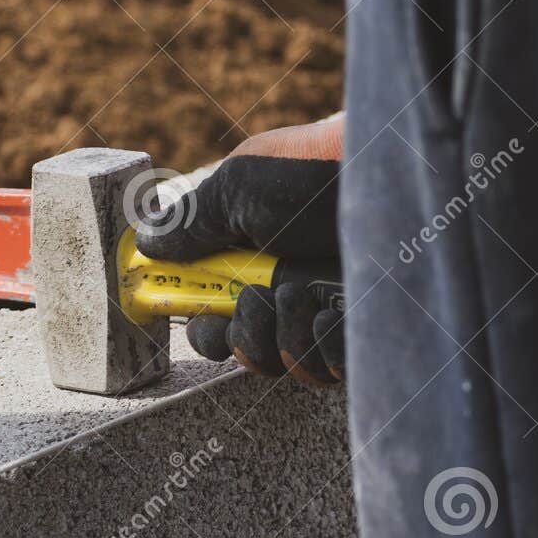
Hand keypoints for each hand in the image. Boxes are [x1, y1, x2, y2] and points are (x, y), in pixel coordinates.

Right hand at [135, 116, 343, 385]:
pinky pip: (329, 369)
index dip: (200, 324)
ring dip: (278, 336)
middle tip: (251, 302)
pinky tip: (326, 313)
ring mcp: (326, 312)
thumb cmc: (313, 171)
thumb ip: (190, 223)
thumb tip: (145, 243)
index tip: (196, 316)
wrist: (392, 168)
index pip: (212, 314)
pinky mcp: (363, 331)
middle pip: (243, 350)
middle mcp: (287, 289)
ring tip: (296, 292)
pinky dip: (319, 348)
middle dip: (236, 338)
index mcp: (251, 259)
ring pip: (283, 365)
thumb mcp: (239, 187)